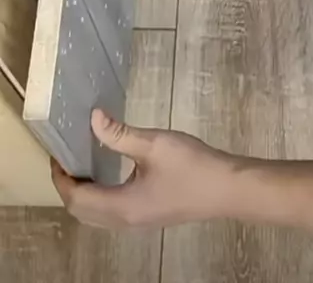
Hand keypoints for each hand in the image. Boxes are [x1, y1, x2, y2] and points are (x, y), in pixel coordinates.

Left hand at [51, 109, 234, 228]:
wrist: (228, 188)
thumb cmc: (192, 166)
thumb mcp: (154, 144)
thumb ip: (120, 133)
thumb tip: (92, 118)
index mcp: (122, 206)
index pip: (77, 198)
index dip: (61, 178)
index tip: (56, 153)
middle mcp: (125, 221)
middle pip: (82, 212)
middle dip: (68, 187)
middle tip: (66, 158)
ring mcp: (138, 222)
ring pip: (97, 216)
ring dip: (83, 194)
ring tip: (83, 163)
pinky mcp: (149, 217)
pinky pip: (111, 214)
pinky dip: (100, 197)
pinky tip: (108, 173)